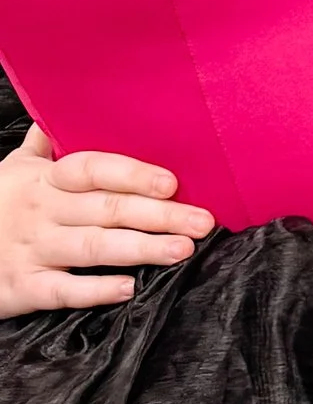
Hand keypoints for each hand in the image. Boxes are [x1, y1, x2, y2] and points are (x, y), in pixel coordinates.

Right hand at [0, 126, 213, 313]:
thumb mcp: (10, 172)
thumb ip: (41, 147)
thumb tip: (60, 113)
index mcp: (43, 180)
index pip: (93, 170)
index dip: (132, 174)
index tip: (173, 183)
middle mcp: (41, 212)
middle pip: (106, 209)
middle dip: (158, 215)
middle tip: (202, 222)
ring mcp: (31, 250)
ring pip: (94, 248)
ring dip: (141, 249)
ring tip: (182, 251)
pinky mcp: (21, 288)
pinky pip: (62, 290)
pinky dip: (95, 290)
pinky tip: (128, 288)